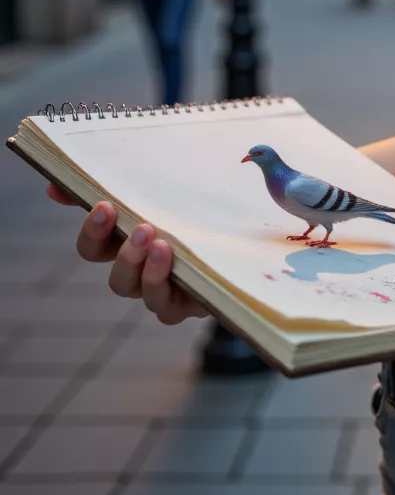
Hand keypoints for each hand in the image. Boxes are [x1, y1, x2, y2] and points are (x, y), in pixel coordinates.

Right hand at [46, 186, 208, 323]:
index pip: (94, 248)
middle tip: (143, 228)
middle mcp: (143, 274)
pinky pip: (174, 310)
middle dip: (125, 255)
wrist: (239, 234)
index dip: (92, 232)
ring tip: (164, 247)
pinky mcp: (195, 303)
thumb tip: (55, 187)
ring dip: (149, 274)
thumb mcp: (160, 189)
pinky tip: (183, 269)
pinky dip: (173, 290)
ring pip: (144, 297)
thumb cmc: (190, 207)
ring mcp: (168, 292)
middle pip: (118, 280)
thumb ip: (115, 184)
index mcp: (127, 245)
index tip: (104, 205)